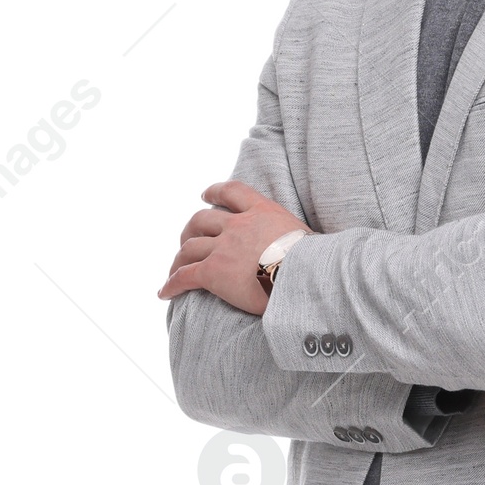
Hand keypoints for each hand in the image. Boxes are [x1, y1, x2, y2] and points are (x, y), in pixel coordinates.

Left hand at [157, 181, 306, 313]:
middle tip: (187, 239)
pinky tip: (165, 293)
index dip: (215, 191)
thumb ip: (297, 242)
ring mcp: (224, 247)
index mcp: (263, 212)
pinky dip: (172, 284)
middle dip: (191, 230)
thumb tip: (310, 258)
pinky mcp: (214, 272)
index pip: (233, 191)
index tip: (205, 195)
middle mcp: (239, 225)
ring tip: (175, 268)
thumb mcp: (310, 240)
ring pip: (190, 248)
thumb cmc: (319, 264)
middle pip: (202, 220)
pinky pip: (185, 276)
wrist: (308, 275)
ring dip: (179, 258)